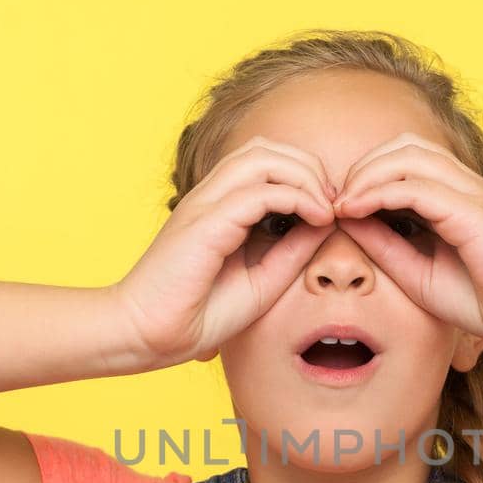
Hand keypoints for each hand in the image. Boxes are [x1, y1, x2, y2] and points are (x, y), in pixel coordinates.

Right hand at [112, 136, 337, 367]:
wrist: (148, 335)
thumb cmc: (197, 314)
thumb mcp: (262, 280)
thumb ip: (292, 250)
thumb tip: (327, 224)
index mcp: (218, 206)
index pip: (265, 161)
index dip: (305, 175)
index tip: (331, 211)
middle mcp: (209, 196)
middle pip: (266, 148)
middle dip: (310, 167)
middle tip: (334, 204)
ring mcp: (204, 205)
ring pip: (262, 157)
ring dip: (304, 176)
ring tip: (326, 209)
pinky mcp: (205, 223)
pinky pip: (258, 192)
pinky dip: (295, 197)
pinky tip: (316, 219)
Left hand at [330, 132, 482, 350]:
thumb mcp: (418, 271)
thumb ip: (385, 244)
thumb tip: (346, 221)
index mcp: (456, 194)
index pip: (405, 157)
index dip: (366, 173)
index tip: (336, 206)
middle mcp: (464, 184)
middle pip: (403, 145)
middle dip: (361, 167)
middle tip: (334, 201)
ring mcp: (470, 192)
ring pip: (407, 155)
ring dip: (366, 174)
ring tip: (341, 204)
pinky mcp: (471, 211)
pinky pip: (416, 186)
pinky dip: (379, 192)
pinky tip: (355, 211)